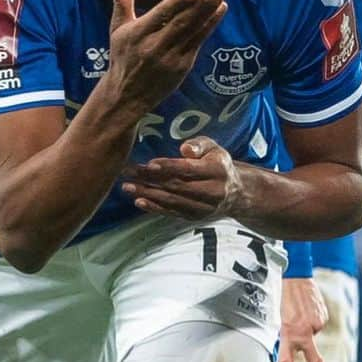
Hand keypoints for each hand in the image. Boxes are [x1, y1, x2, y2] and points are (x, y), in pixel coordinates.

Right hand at [102, 0, 226, 113]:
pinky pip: (198, 42)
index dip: (176, 4)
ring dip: (209, 15)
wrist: (126, 95)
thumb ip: (121, 0)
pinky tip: (219, 12)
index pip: (160, 17)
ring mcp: (171, 58)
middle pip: (181, 24)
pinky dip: (209, 26)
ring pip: (193, 33)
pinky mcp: (182, 67)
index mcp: (137, 35)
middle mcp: (154, 47)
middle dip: (199, 8)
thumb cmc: (122, 56)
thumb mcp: (117, 28)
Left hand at [122, 136, 241, 219]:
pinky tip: (138, 201)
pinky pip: (172, 213)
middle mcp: (212, 191)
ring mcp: (203, 207)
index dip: (169, 167)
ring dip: (147, 194)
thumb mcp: (213, 147)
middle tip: (127, 173)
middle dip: (150, 179)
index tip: (148, 164)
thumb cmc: (217, 162)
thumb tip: (184, 149)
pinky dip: (154, 208)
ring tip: (127, 187)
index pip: (189, 169)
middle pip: (177, 186)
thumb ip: (199, 144)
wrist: (234, 192)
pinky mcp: (194, 217)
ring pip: (172, 201)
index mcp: (217, 170)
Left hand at [278, 277, 340, 361]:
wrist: (296, 275)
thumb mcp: (276, 318)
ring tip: (298, 310)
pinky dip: (312, 319)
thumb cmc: (281, 298)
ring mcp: (315, 325)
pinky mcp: (323, 318)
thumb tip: (288, 354)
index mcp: (288, 333)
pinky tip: (306, 307)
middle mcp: (303, 331)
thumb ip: (283, 337)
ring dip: (306, 327)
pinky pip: (317, 325)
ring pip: (312, 336)